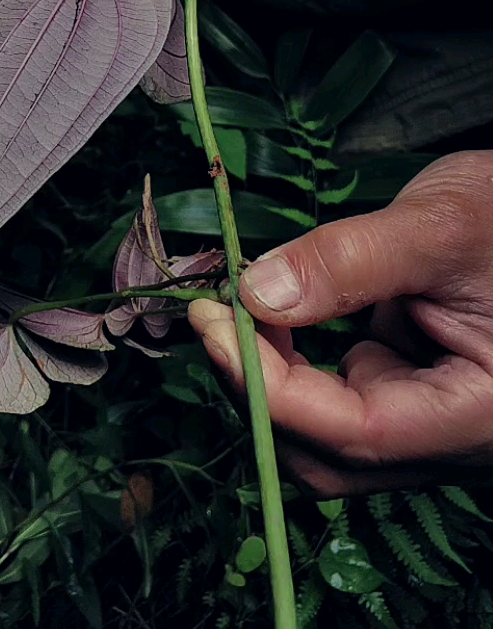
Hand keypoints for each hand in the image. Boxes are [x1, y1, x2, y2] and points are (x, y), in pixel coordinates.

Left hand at [189, 152, 492, 495]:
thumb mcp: (440, 226)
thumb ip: (350, 262)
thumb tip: (255, 293)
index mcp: (477, 416)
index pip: (356, 432)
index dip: (270, 388)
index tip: (214, 322)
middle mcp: (453, 436)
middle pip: (331, 454)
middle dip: (260, 391)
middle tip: (213, 315)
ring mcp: (431, 417)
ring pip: (329, 433)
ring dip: (272, 378)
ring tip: (236, 307)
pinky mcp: (414, 389)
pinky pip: (343, 394)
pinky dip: (297, 359)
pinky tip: (278, 306)